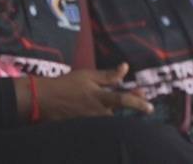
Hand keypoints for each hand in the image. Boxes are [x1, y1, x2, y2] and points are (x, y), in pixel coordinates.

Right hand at [36, 63, 154, 120]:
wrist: (42, 99)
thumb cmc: (66, 84)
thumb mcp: (88, 76)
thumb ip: (108, 75)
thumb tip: (125, 67)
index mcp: (99, 97)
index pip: (123, 100)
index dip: (138, 103)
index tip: (150, 107)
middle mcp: (96, 111)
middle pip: (119, 112)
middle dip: (132, 105)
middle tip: (143, 100)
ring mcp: (89, 120)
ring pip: (109, 118)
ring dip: (118, 110)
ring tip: (125, 102)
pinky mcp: (81, 125)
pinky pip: (98, 122)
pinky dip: (105, 116)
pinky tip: (107, 110)